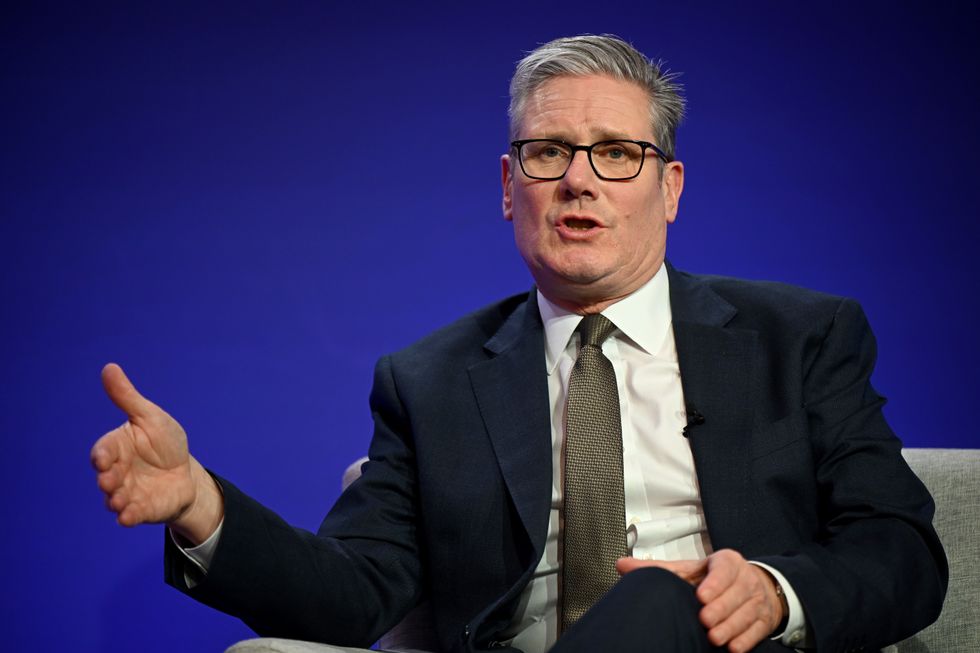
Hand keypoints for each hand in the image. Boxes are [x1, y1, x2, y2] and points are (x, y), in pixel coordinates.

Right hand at [91, 363, 222, 543]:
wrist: (185, 472)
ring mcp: (127, 492)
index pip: (104, 451)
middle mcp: (117, 471)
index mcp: (117, 447)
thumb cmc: (164, 442)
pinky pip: (130, 515)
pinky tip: (127, 517)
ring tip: (118, 501)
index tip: (101, 459)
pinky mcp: (140, 509)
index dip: (101, 455)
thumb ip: (127, 398)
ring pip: (115, 498)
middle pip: (107, 476)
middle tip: (110, 481)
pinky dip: (128, 516)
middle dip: (107, 479)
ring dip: (115, 500)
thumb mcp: (150, 417)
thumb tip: (109, 367)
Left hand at [617, 549, 783, 652]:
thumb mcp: (688, 570)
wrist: (752, 585)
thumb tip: (622, 565)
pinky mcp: (764, 619)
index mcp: (726, 562)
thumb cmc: (714, 578)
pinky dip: (746, 640)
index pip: (724, 569)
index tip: (702, 595)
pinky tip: (733, 647)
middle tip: (705, 621)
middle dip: (721, 609)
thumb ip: (657, 569)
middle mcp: (745, 579)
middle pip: (737, 593)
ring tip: (715, 638)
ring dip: (731, 627)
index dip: (715, 582)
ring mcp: (757, 600)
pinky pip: (757, 630)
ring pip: (747, 613)